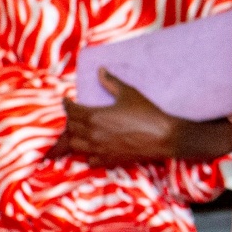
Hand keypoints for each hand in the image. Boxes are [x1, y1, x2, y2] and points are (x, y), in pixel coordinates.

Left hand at [60, 69, 225, 166]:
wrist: (164, 136)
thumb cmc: (147, 113)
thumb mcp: (129, 93)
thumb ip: (111, 82)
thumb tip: (100, 70)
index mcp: (95, 116)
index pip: (71, 111)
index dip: (66, 104)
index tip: (67, 100)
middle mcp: (93, 134)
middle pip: (71, 128)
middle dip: (71, 120)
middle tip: (77, 115)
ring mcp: (100, 149)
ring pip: (76, 145)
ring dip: (76, 137)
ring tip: (83, 132)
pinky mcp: (109, 160)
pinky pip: (90, 160)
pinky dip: (89, 154)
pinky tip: (95, 148)